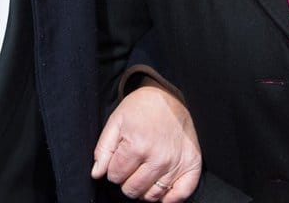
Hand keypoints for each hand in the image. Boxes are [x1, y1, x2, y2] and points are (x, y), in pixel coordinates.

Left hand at [92, 81, 200, 201]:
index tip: (119, 160)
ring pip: (152, 196)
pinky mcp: (192, 164)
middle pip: (132, 189)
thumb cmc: (140, 108)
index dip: (113, 170)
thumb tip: (97, 174)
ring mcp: (176, 163)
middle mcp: (158, 158)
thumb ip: (104, 149)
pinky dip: (169, 198)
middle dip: (126, 181)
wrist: (169, 96)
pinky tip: (161, 190)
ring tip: (143, 174)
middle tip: (131, 166)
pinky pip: (180, 194)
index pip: (115, 176)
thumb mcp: (116, 122)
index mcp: (137, 146)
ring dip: (143, 189)